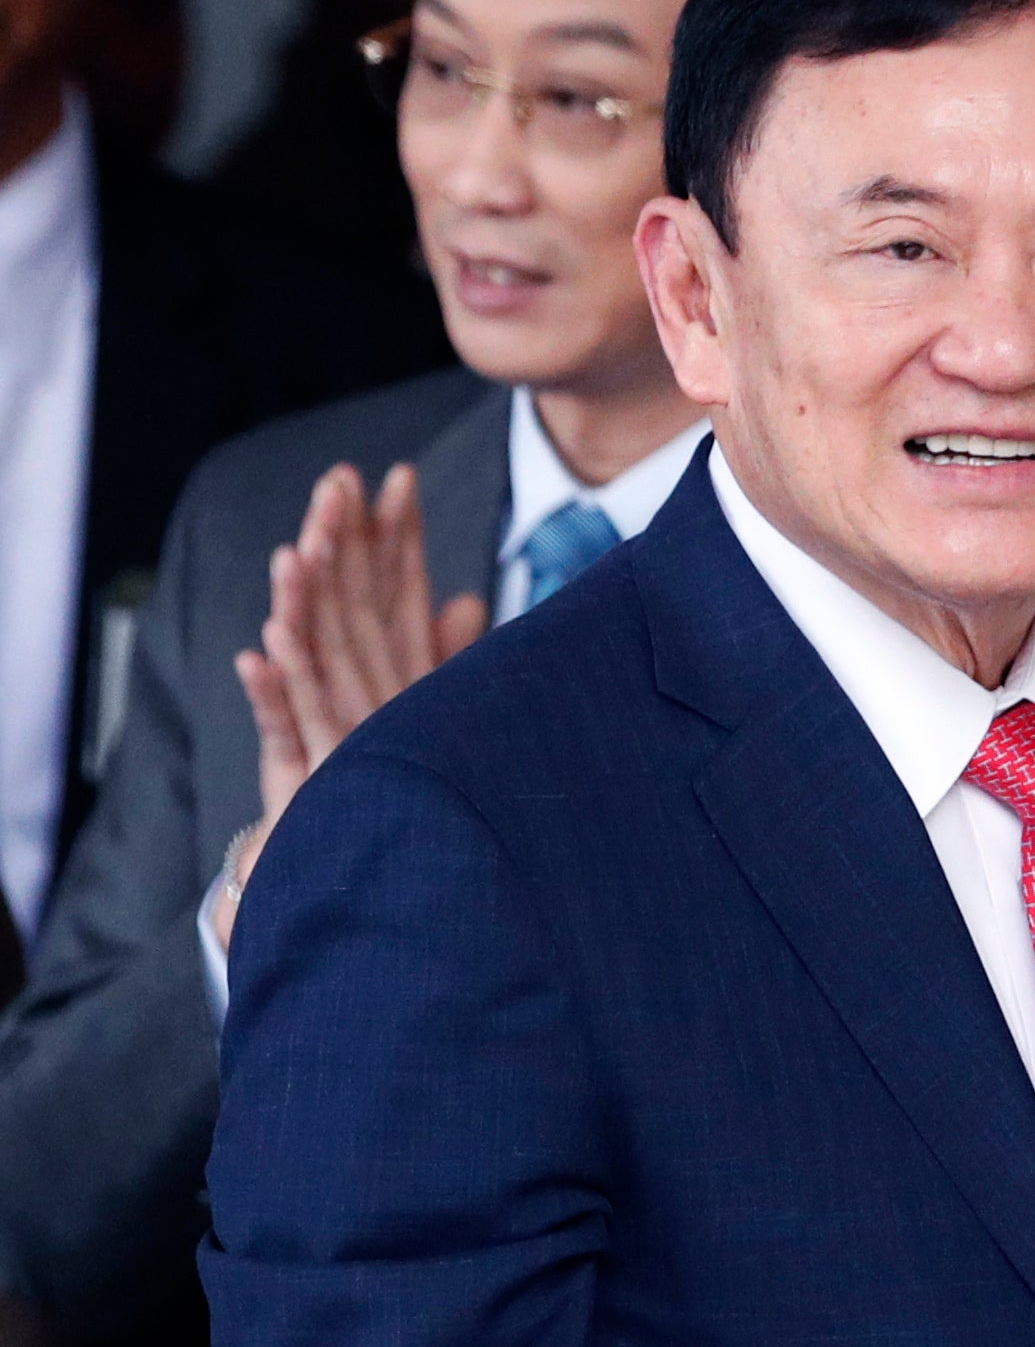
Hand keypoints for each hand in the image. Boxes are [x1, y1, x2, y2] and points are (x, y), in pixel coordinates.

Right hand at [217, 464, 486, 948]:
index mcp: (384, 674)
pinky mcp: (298, 777)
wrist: (356, 868)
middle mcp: (349, 692)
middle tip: (338, 482)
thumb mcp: (424, 715)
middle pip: (343, 605)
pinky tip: (256, 657)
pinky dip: (269, 694)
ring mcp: (320, 732)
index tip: (401, 478)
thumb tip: (468, 601)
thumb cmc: (386, 784)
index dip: (396, 536)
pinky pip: (280, 730)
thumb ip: (440, 657)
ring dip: (298, 606)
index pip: (391, 590)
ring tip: (293, 555)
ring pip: (309, 658)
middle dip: (339, 544)